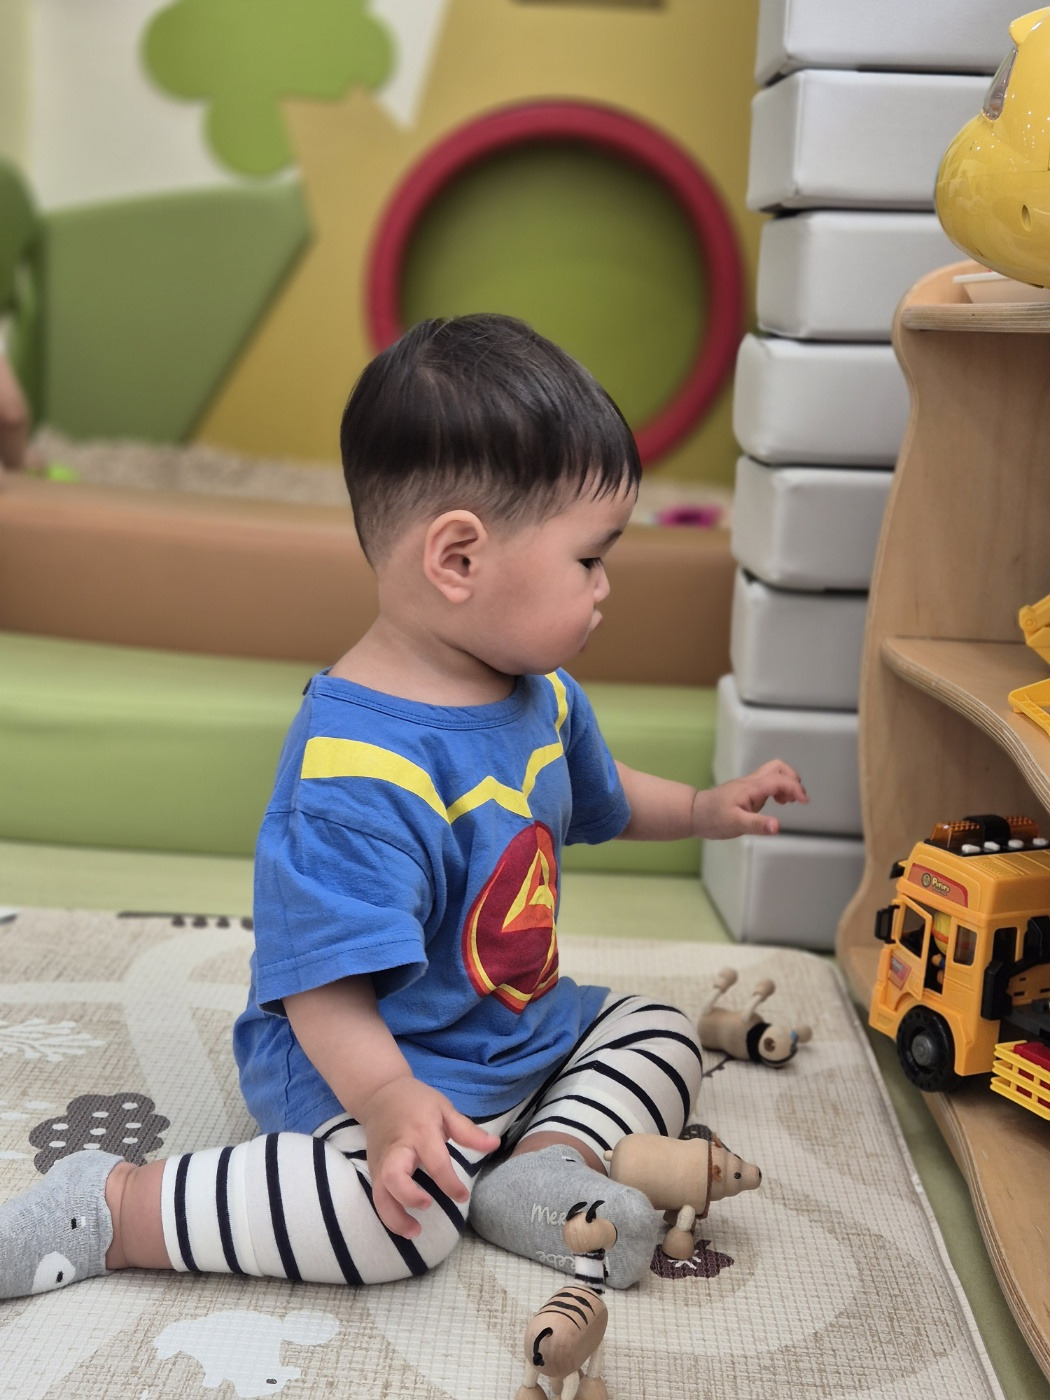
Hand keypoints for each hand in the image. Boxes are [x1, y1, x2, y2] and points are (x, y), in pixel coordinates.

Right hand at [359, 1076, 500, 1236]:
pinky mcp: (372, 1170)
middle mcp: (397, 1148)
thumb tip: (495, 1146)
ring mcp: (380, 1161)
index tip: (463, 1197)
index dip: (450, 1183)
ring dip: (394, 1216)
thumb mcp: (444, 1108)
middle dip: (409, 1196)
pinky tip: (405, 1226)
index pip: (435, 1161)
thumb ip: (468, 1131)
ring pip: (380, 1193)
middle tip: (428, 1205)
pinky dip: (388, 1215)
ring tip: (414, 1232)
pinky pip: (377, 1197)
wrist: (379, 1094)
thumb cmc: (416, 1101)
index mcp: (419, 1132)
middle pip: (393, 1176)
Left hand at [692, 760, 807, 838]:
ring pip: (773, 773)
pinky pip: (767, 783)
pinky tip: (777, 802)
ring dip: (786, 783)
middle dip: (793, 779)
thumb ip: (758, 825)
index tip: (804, 801)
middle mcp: (751, 783)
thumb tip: (777, 826)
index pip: (780, 780)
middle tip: (799, 798)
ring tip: (789, 802)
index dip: (795, 788)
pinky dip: (778, 789)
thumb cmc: (711, 818)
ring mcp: (748, 786)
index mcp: (751, 788)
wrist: (694, 813)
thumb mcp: (736, 824)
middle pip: (778, 768)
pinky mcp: (746, 792)